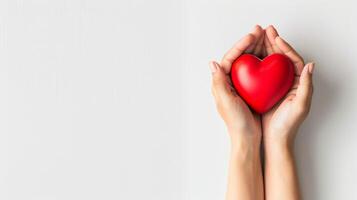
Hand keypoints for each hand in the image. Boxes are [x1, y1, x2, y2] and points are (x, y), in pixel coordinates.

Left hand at [210, 26, 264, 147]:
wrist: (247, 139)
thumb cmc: (236, 123)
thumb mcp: (226, 102)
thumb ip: (218, 83)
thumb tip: (213, 63)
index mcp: (221, 83)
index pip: (230, 58)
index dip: (240, 45)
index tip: (252, 36)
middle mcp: (229, 82)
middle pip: (239, 57)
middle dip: (249, 42)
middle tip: (260, 30)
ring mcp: (240, 85)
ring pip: (248, 61)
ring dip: (256, 49)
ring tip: (266, 37)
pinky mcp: (250, 89)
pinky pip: (257, 70)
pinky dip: (262, 61)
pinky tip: (270, 56)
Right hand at [261, 25, 313, 145]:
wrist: (275, 140)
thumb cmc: (288, 125)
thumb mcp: (300, 106)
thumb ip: (306, 85)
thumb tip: (311, 65)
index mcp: (298, 83)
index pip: (293, 59)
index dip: (285, 46)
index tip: (275, 37)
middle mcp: (287, 81)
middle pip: (280, 57)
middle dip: (272, 42)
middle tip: (264, 30)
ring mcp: (274, 84)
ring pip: (269, 62)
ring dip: (263, 49)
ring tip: (256, 37)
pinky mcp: (263, 89)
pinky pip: (259, 71)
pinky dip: (255, 62)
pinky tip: (248, 57)